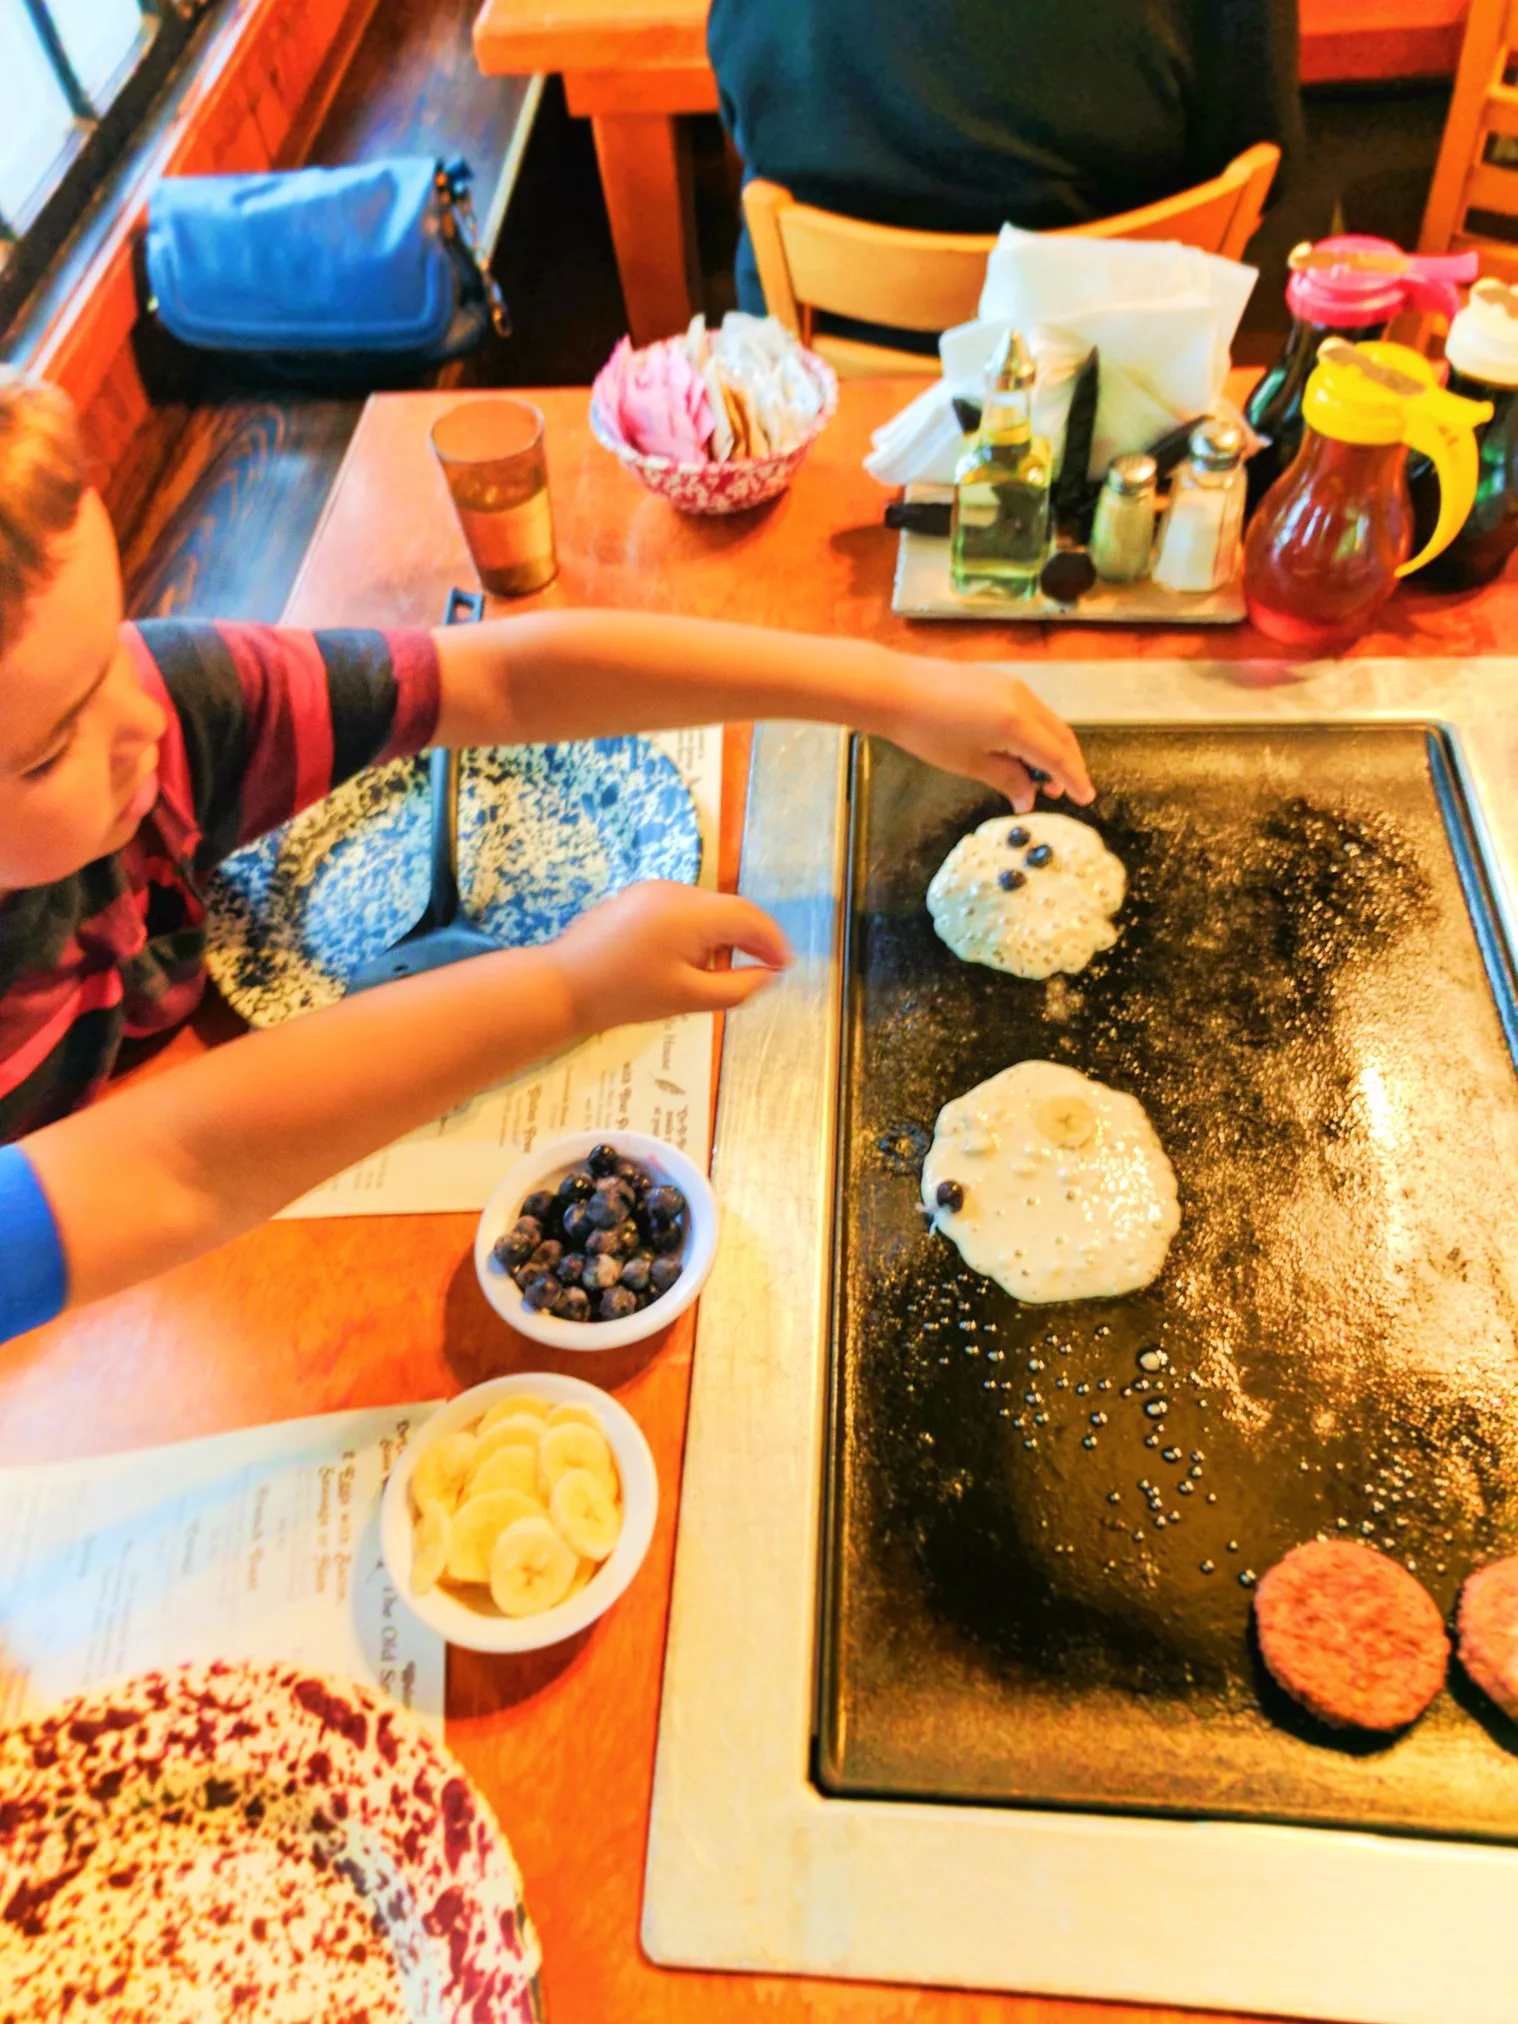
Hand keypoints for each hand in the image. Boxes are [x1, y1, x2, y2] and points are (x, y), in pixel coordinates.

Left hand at [551, 882, 792, 1026]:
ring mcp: (653, 889)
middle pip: (729, 910)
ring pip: (706, 909)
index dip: (772, 941)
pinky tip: (684, 962)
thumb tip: (769, 975)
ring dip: (721, 936)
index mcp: (691, 913)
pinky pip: (682, 909)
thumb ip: (736, 987)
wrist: (562, 985)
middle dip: (747, 940)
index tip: (785, 966)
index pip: (748, 917)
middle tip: (757, 973)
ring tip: (714, 974)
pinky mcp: (637, 897)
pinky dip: (696, 931)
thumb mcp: (688, 999)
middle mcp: (675, 890)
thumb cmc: (625, 996)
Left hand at [885, 661, 1093, 810]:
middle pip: (1060, 736)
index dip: (1074, 779)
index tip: (1086, 799)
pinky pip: (1031, 711)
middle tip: (1063, 793)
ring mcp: (1013, 685)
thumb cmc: (927, 732)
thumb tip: (1029, 800)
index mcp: (1017, 723)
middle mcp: (1023, 699)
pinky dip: (1036, 734)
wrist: (894, 690)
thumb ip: (1007, 780)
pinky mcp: (1000, 680)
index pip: (1057, 756)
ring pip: (1047, 722)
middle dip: (1067, 765)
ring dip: (1051, 750)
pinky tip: (1021, 753)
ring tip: (1038, 779)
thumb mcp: (969, 764)